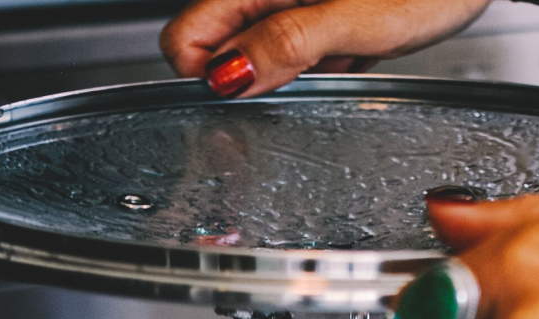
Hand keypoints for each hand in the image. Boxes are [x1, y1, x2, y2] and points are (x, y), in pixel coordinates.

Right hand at [161, 0, 487, 95]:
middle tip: (309, 70)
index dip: (209, 74)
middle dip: (251, 75)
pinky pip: (292, 49)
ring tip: (337, 57)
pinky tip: (345, 55)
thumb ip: (284, 45)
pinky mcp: (313, 11)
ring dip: (285, 71)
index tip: (250, 90)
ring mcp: (287, 1)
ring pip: (255, 50)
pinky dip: (312, 64)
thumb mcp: (352, 22)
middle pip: (217, 44)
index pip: (186, 36)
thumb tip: (225, 76)